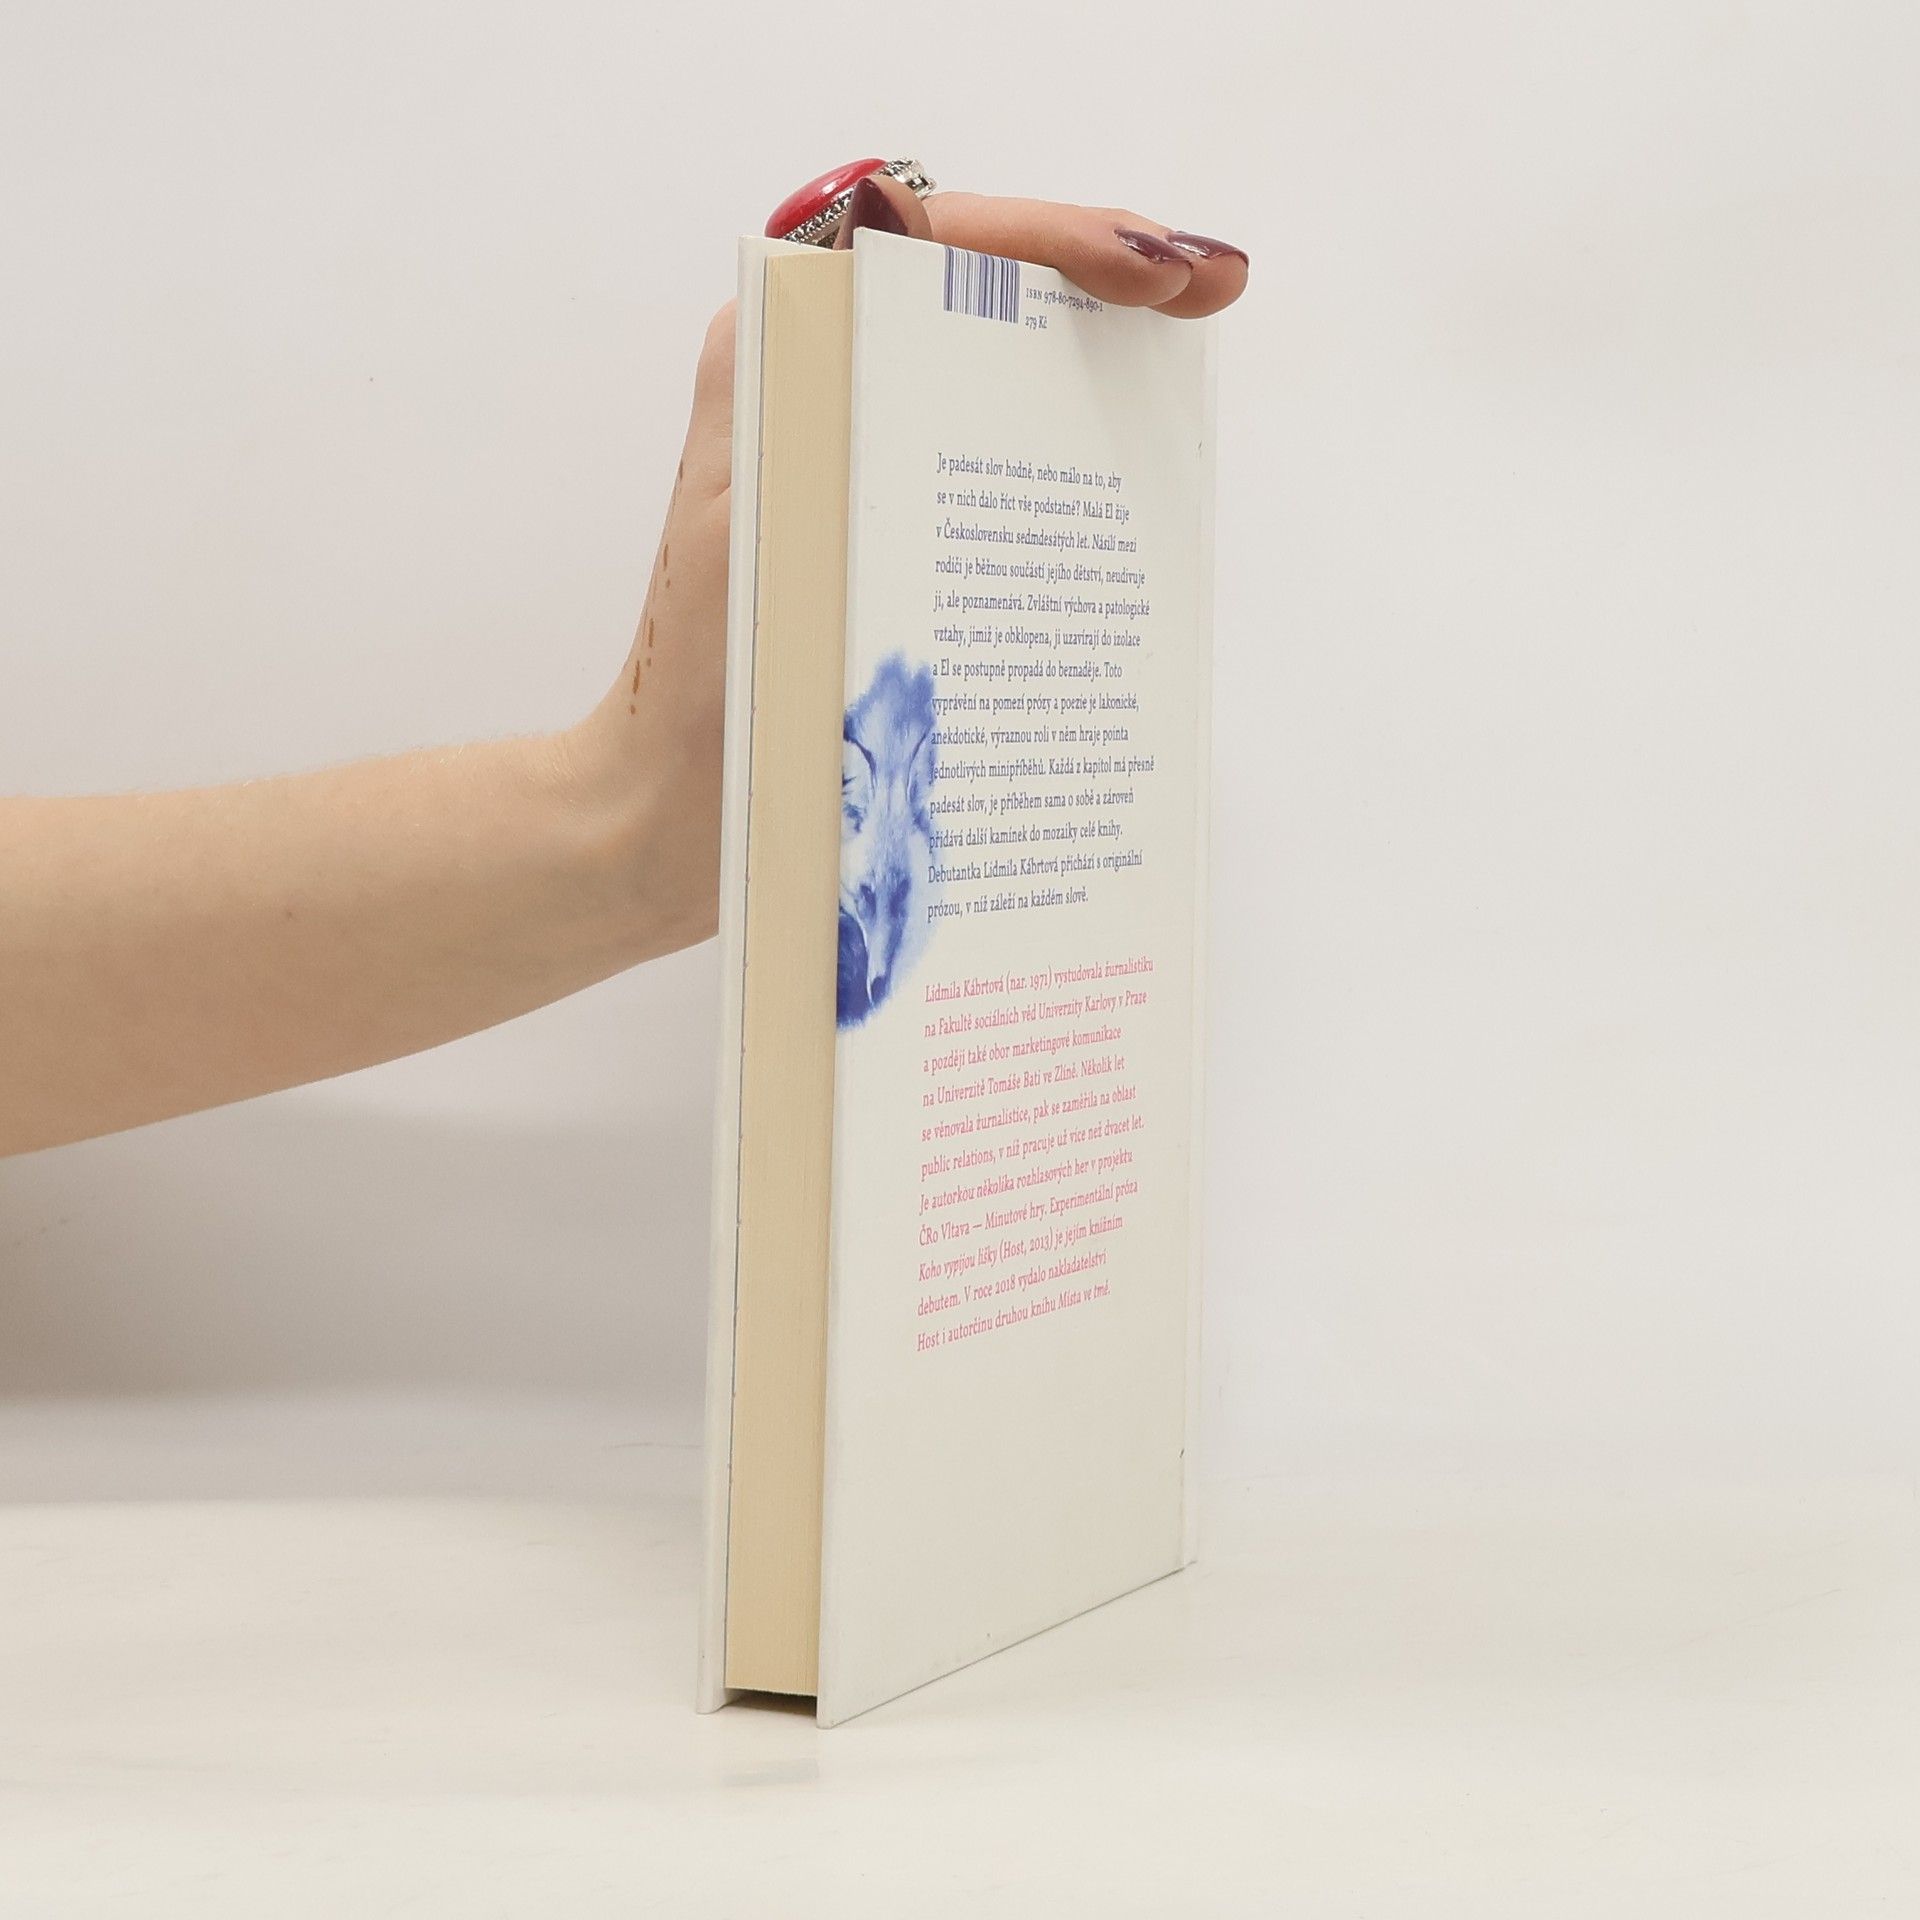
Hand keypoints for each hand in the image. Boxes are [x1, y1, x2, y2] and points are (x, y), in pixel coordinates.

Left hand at [564, 172, 1249, 950]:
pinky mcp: (894, 533)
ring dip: (1100, 346)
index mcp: (779, 361)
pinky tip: (1140, 464)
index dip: (1053, 238)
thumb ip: (807, 413)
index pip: (929, 243)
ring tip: (1192, 333)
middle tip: (1211, 283)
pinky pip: (995, 465)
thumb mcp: (750, 536)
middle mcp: (824, 390)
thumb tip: (909, 302)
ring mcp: (869, 461)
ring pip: (999, 365)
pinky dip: (1072, 449)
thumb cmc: (695, 692)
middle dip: (1104, 267)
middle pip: (981, 285)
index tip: (1153, 270)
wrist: (673, 814)